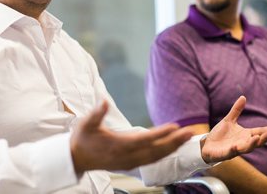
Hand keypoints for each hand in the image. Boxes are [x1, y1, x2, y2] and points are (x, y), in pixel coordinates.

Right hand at [70, 100, 192, 172]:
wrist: (76, 158)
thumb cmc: (82, 139)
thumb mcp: (86, 123)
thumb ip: (97, 113)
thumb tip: (104, 101)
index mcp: (118, 145)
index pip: (144, 139)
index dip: (160, 134)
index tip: (174, 126)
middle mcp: (126, 156)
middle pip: (155, 151)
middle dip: (174, 142)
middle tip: (190, 133)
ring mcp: (129, 162)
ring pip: (156, 157)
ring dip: (172, 148)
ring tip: (186, 138)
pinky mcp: (130, 164)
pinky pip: (151, 160)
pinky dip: (164, 154)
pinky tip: (173, 147)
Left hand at [201, 96, 266, 162]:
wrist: (207, 144)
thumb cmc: (220, 134)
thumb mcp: (229, 120)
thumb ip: (236, 110)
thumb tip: (243, 97)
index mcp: (246, 135)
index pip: (260, 132)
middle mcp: (243, 142)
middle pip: (258, 141)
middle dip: (265, 137)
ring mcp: (236, 149)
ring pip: (247, 148)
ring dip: (252, 143)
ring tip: (257, 137)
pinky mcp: (226, 154)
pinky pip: (232, 152)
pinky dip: (235, 150)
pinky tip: (237, 146)